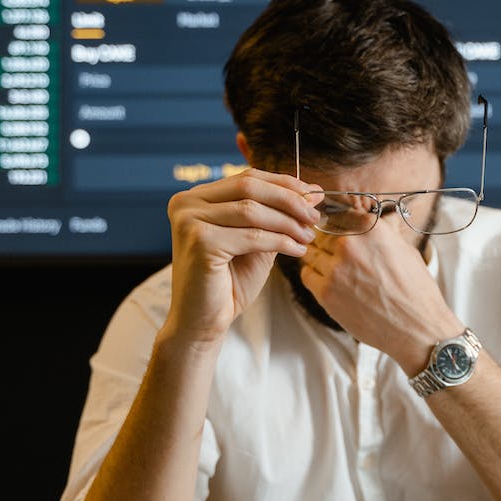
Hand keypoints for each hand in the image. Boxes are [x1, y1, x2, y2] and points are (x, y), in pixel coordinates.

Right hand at [163, 170, 321, 343]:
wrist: (203, 322)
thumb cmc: (228, 283)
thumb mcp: (257, 242)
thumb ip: (277, 216)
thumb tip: (312, 193)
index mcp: (196, 198)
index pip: (246, 178)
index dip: (283, 184)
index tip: (312, 196)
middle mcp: (186, 203)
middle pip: (248, 187)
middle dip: (288, 200)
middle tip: (314, 216)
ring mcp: (190, 220)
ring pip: (252, 211)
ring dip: (288, 223)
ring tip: (308, 236)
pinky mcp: (200, 242)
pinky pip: (252, 236)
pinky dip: (281, 242)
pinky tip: (297, 250)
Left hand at [299, 213, 462, 373]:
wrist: (417, 328)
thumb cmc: (415, 291)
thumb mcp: (405, 250)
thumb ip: (385, 231)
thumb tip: (381, 218)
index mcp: (370, 228)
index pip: (338, 215)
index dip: (338, 224)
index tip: (337, 230)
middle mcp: (349, 244)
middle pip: (321, 233)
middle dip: (327, 242)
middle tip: (336, 254)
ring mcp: (335, 269)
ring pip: (312, 253)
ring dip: (320, 259)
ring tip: (335, 270)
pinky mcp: (326, 292)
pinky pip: (307, 275)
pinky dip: (314, 276)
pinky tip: (329, 282)